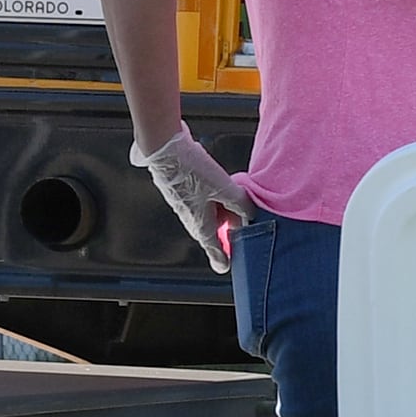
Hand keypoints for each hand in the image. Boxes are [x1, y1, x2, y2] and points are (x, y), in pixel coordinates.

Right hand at [131, 131, 251, 271]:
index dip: (225, 259)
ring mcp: (186, 207)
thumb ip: (241, 204)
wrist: (164, 149)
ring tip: (236, 194)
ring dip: (226, 208)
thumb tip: (251, 214)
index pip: (216, 251)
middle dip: (232, 225)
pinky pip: (206, 201)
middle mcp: (192, 220)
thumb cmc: (190, 171)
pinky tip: (223, 184)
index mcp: (201, 226)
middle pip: (217, 230)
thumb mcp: (225, 188)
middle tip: (246, 216)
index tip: (227, 267)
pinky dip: (217, 197)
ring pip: (212, 213)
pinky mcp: (184, 193)